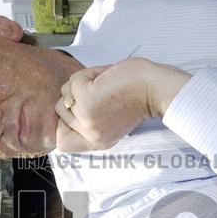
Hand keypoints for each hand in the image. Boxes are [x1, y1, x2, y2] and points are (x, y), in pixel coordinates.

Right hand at [55, 58, 190, 151]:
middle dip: (76, 96)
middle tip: (101, 91)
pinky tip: (104, 77)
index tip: (78, 110)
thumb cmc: (139, 96)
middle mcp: (90, 135)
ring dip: (81, 83)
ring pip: (65, 95)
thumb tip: (65, 103)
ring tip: (104, 84)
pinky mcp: (85, 100)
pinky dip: (87, 74)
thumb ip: (90, 119)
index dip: (63, 125)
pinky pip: (72, 82)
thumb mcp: (111, 119)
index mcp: (97, 142)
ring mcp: (86, 118)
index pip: (63, 143)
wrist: (155, 88)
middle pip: (61, 112)